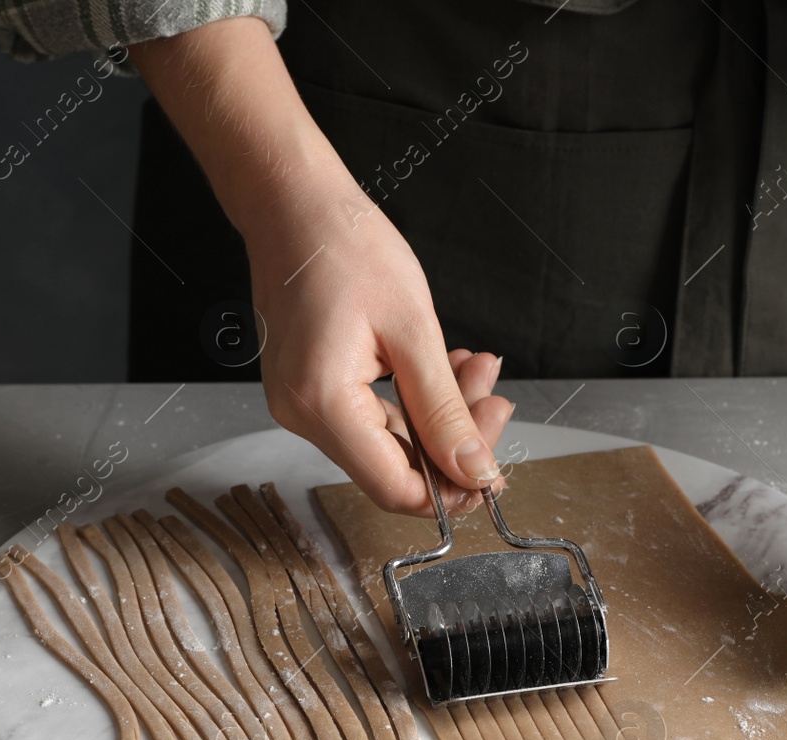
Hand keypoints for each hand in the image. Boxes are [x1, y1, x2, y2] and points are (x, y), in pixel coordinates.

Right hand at [251, 193, 512, 516]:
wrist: (292, 203)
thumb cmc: (343, 244)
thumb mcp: (413, 329)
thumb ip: (444, 410)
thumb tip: (473, 469)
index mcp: (321, 402)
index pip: (394, 488)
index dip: (451, 489)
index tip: (493, 466)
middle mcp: (300, 414)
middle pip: (394, 466)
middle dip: (453, 437)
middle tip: (494, 394)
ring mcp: (299, 403)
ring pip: (387, 441)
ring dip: (438, 412)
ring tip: (473, 366)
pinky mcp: (308, 389)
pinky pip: (370, 416)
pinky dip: (411, 399)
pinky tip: (442, 368)